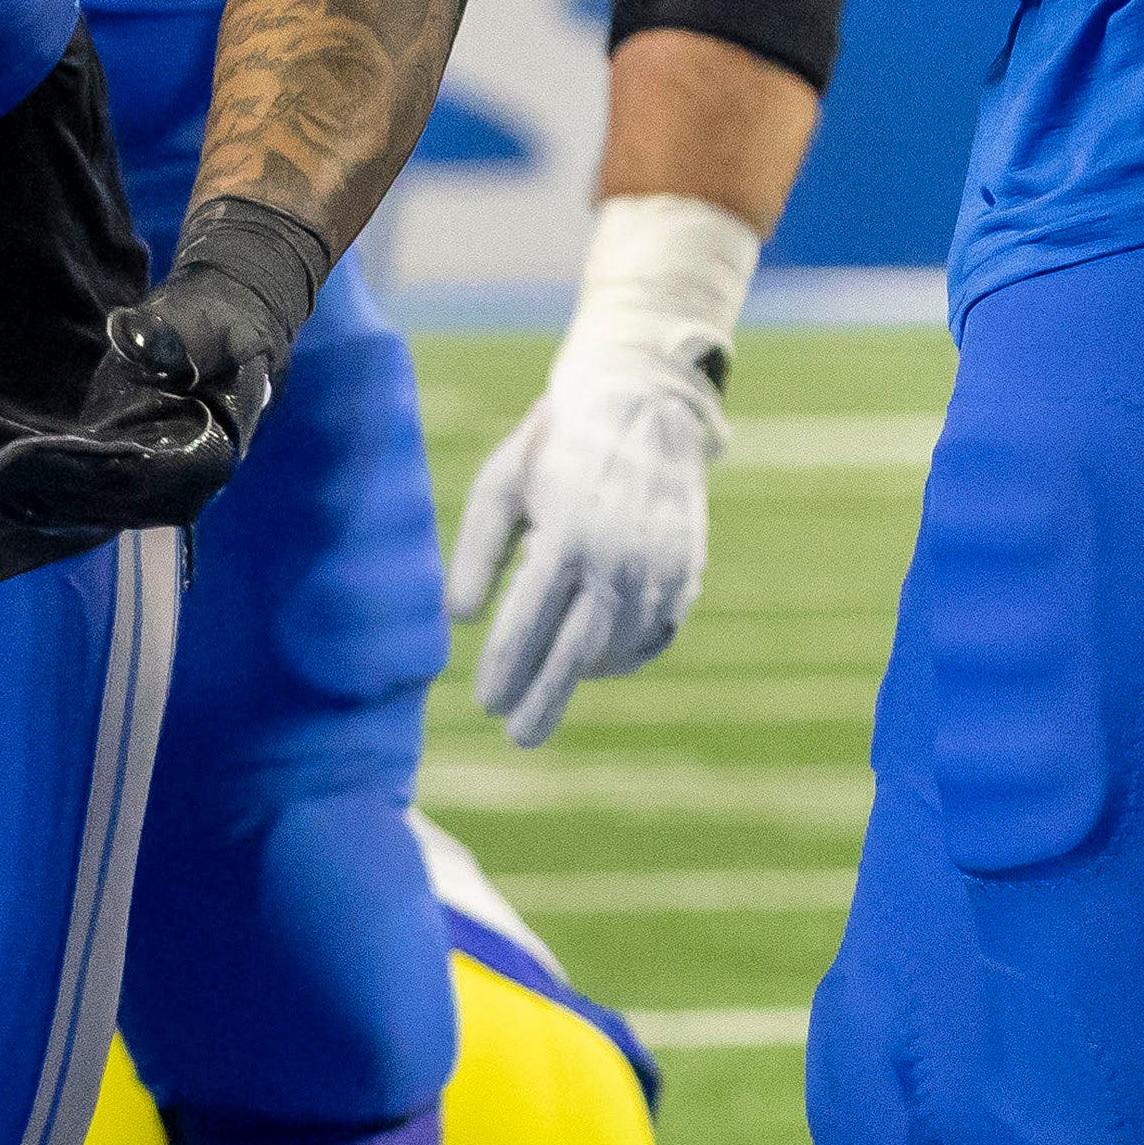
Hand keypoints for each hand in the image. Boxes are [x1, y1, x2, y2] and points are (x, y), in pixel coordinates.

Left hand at [0, 195, 332, 535]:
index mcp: (197, 469)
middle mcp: (153, 499)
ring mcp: (115, 496)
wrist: (224, 340)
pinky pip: (26, 484)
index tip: (4, 459)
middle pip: (62, 489)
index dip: (60, 470)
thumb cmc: (226, 330)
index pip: (117, 478)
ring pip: (34, 497)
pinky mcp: (84, 479)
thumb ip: (180, 339)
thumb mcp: (215, 328)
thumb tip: (133, 340)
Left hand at [448, 331, 727, 745]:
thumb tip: (457, 618)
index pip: (529, 625)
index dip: (505, 670)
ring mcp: (660, 572)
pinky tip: (592, 660)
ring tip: (545, 686)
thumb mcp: (500, 486)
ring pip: (618, 651)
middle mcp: (619, 562)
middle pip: (576, 655)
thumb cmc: (553, 448)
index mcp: (567, 538)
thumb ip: (476, 551)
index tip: (485, 704)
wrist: (642, 408)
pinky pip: (653, 635)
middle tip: (517, 736)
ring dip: (580, 676)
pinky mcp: (686, 574)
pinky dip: (622, 656)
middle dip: (544, 700)